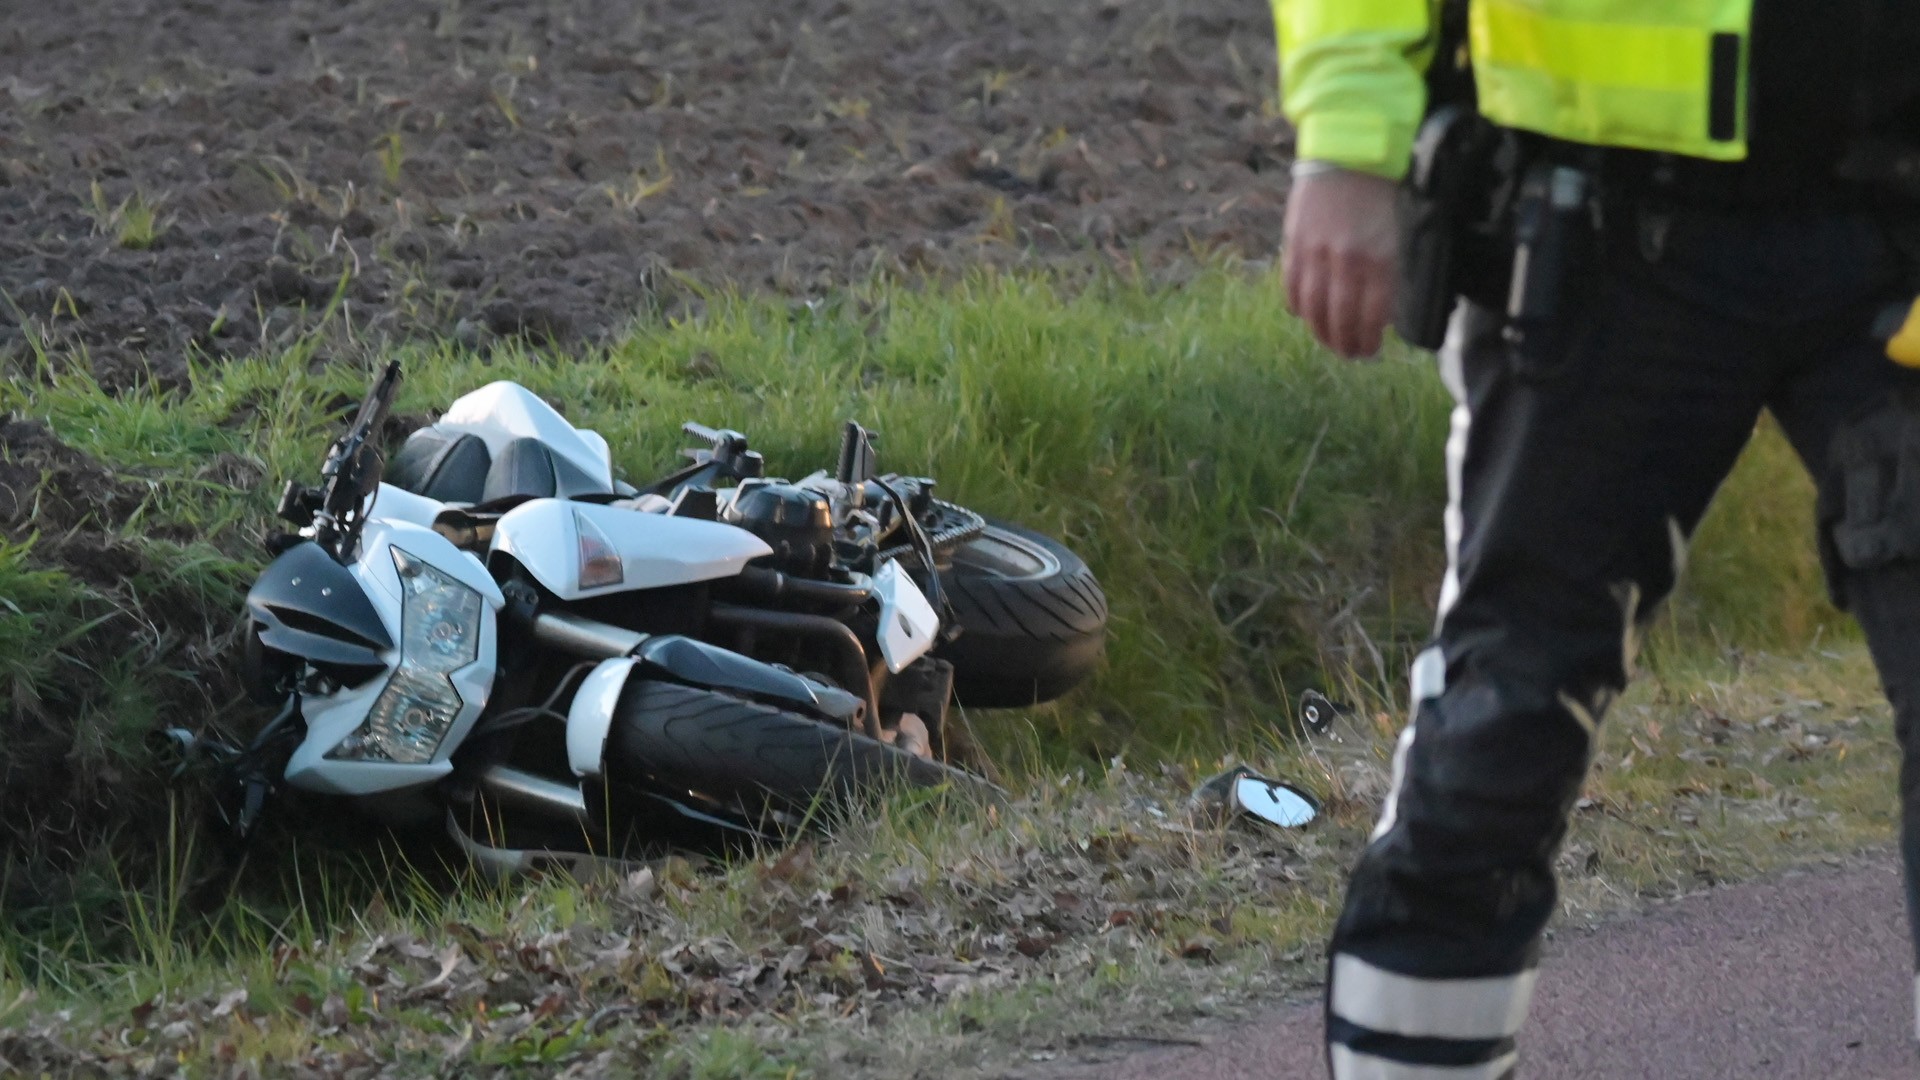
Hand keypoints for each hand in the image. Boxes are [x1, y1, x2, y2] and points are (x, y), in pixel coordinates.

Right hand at [1282, 167, 1399, 357]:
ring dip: (1320, 331)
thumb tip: (1391, 306)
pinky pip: (1292, 287)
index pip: (1373, 316)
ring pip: (1314, 309)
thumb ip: (1396, 267)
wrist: (1351, 149)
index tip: (1370, 349)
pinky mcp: (1295, 244)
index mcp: (1382, 259)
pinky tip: (1305, 314)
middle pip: (1341, 318)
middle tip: (1349, 353)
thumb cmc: (1387, 188)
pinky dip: (1298, 305)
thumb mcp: (1404, 228)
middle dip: (1345, 343)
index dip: (1369, 339)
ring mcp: (1318, 254)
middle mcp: (1348, 261)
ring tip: (1327, 341)